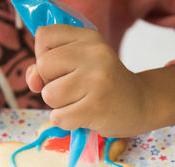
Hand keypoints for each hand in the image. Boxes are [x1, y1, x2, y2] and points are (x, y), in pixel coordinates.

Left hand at [26, 24, 147, 136]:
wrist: (142, 103)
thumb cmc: (105, 84)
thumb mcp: (81, 65)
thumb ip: (48, 67)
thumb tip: (32, 81)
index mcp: (89, 38)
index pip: (44, 36)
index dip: (44, 55)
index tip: (62, 67)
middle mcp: (94, 54)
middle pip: (43, 66)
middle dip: (51, 83)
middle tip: (74, 88)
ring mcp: (97, 80)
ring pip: (49, 94)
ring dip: (59, 105)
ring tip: (80, 103)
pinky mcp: (96, 107)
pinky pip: (59, 117)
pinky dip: (66, 122)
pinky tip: (83, 117)